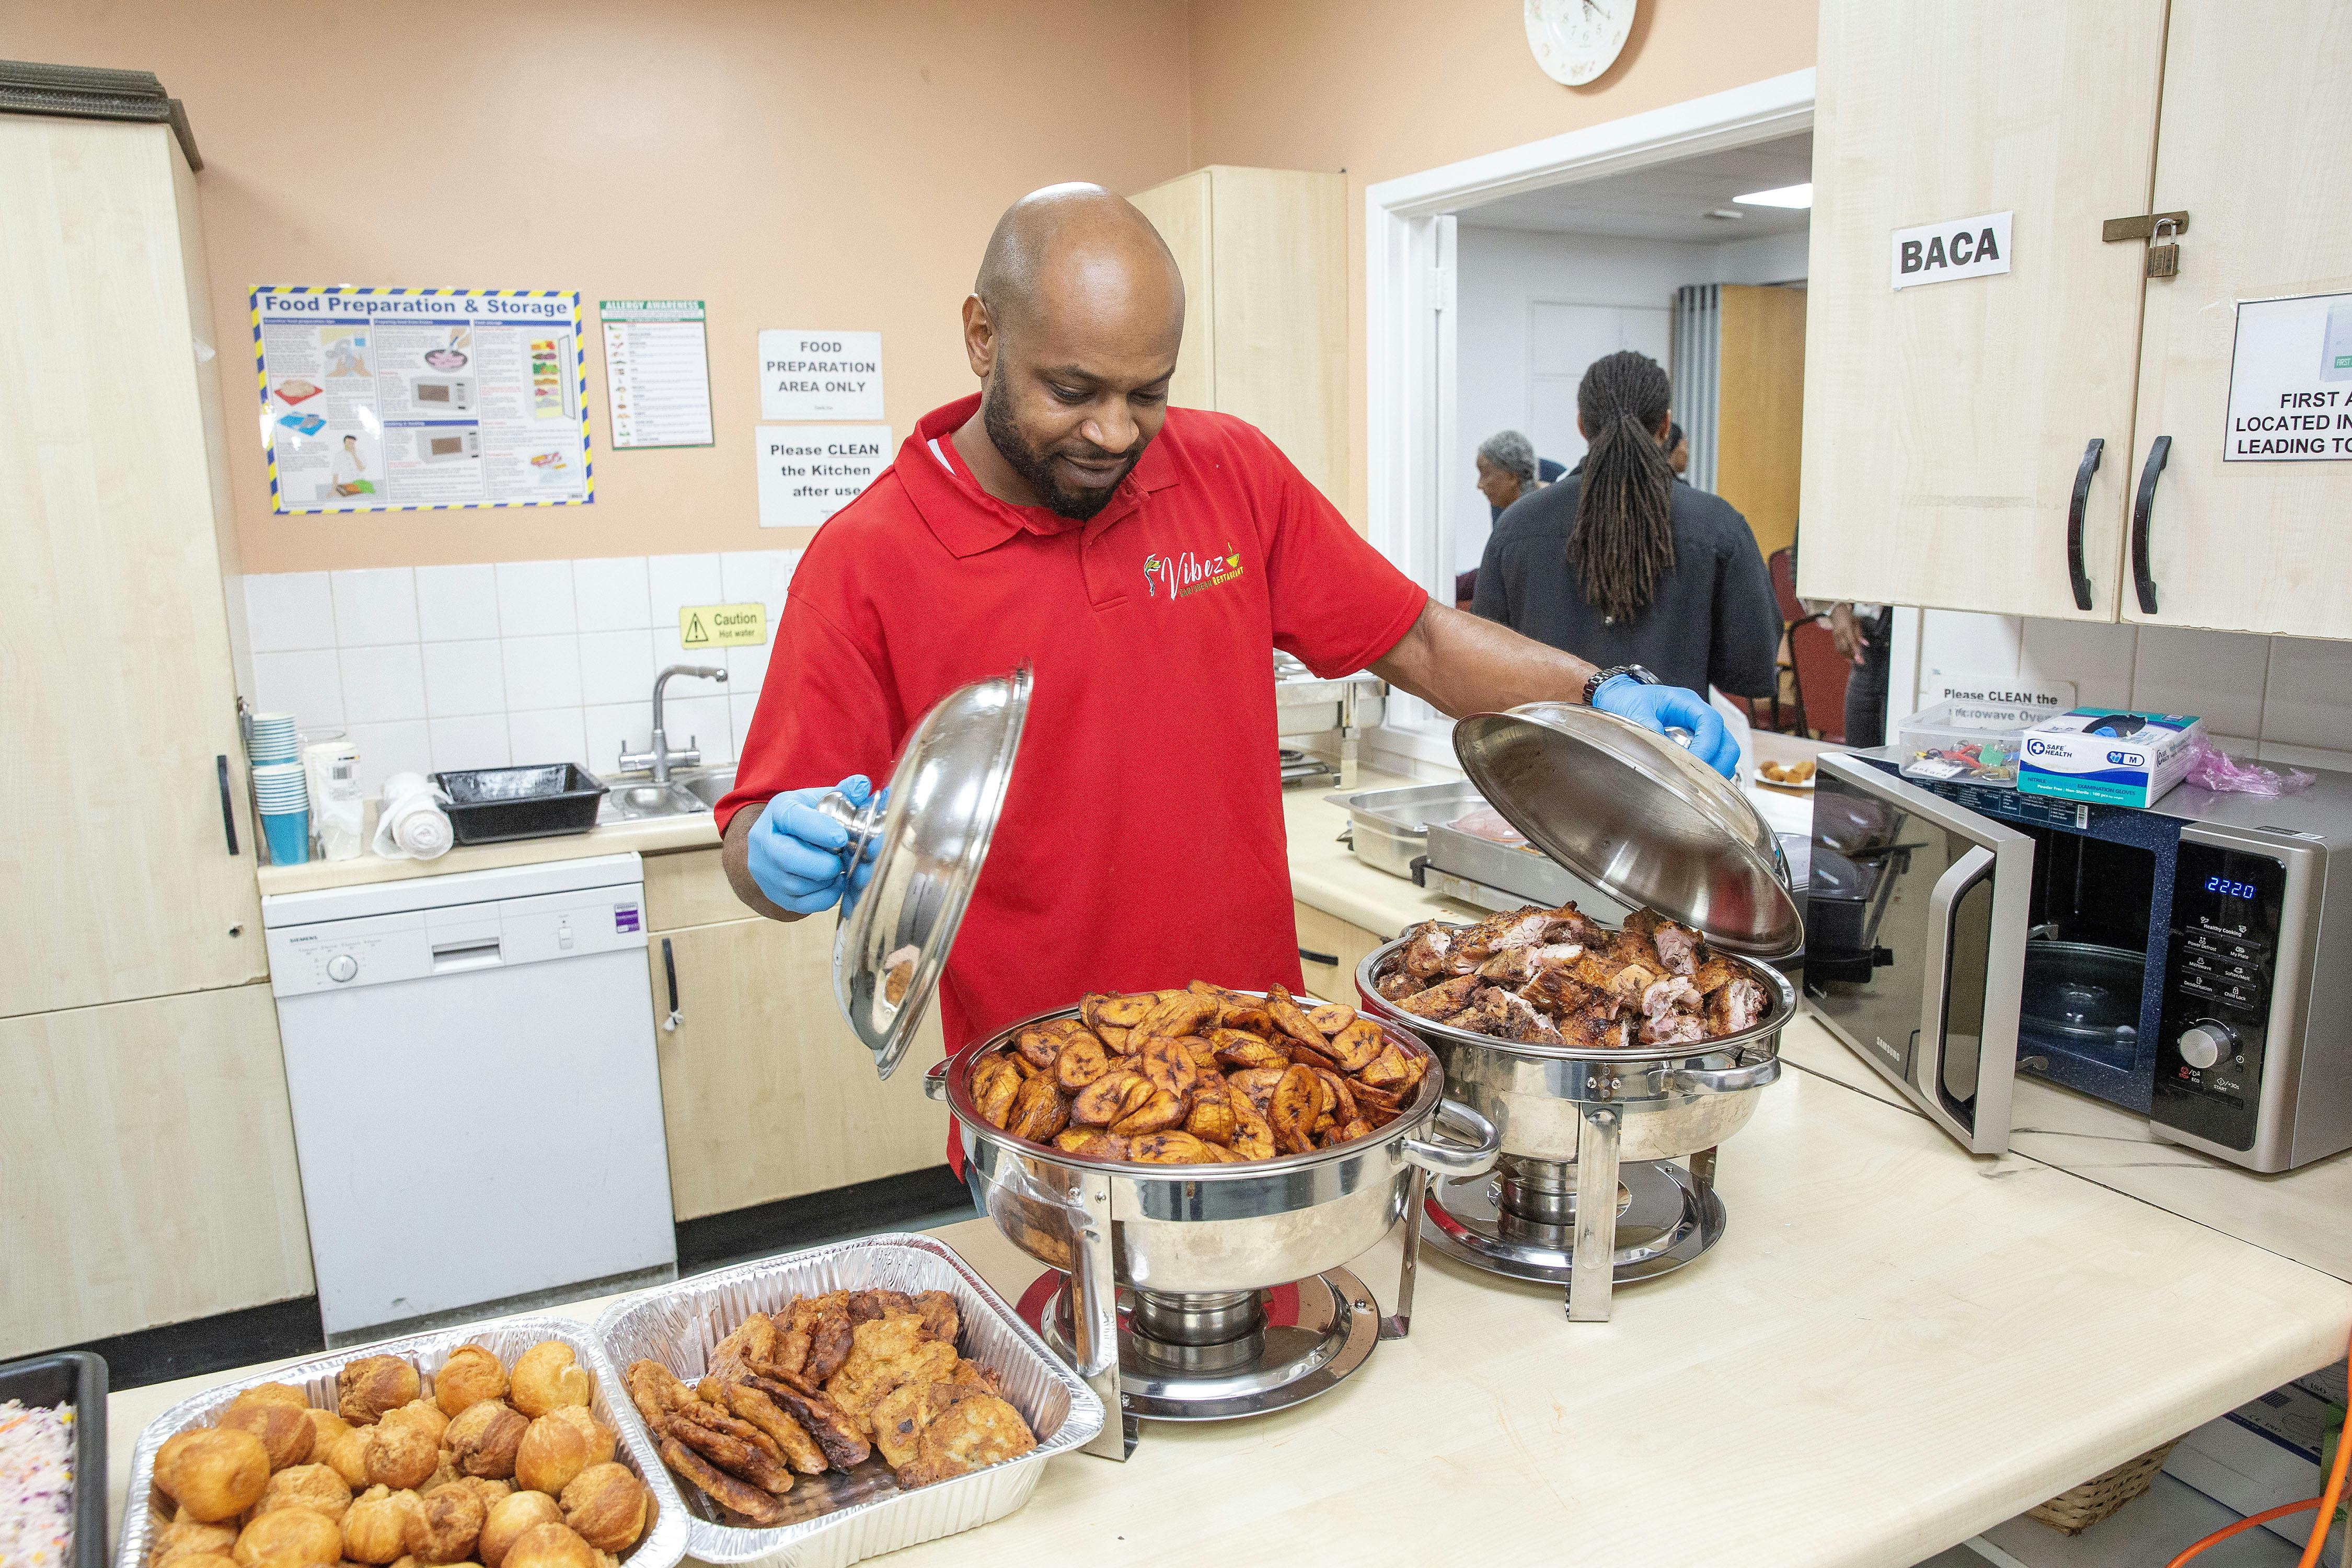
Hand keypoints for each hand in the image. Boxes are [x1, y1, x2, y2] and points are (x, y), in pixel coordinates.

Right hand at [746, 775, 872, 913]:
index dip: (818, 830)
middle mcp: (765, 842)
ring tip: (840, 870)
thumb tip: (862, 784)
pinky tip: (835, 884)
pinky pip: (801, 905)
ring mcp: (766, 871)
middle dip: (823, 863)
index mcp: (778, 812)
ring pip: (796, 885)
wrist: (779, 841)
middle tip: (842, 859)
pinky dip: (824, 897)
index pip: (793, 819)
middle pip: (788, 858)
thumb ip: (843, 794)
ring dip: (826, 880)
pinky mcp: (775, 894)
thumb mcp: (820, 800)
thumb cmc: (806, 819)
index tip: (842, 837)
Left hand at [1592, 677, 1740, 778]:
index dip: (1707, 745)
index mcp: (1686, 702)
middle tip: (1700, 782)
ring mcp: (1700, 731)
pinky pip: (1713, 761)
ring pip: (1724, 754)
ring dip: (1716, 772)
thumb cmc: (1629, 702)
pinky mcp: (1696, 745)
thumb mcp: (1634, 711)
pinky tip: (1693, 784)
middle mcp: (1698, 716)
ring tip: (1697, 786)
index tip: (1695, 764)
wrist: (1621, 700)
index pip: (1710, 721)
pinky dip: (1709, 775)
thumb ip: (1648, 729)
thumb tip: (1663, 753)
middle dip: (1718, 763)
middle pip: (1726, 742)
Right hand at [1829, 603, 1868, 665]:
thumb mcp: (1857, 623)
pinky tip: (1849, 657)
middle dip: (1853, 656)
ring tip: (1855, 660)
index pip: (1852, 642)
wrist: (1836, 613)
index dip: (1856, 651)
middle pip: (1845, 648)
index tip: (1860, 658)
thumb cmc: (1849, 617)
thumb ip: (1860, 634)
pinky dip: (1844, 654)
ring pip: (1841, 650)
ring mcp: (1835, 636)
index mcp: (1846, 628)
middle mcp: (1839, 633)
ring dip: (1848, 656)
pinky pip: (1838, 648)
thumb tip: (1866, 644)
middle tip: (1860, 662)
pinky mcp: (1833, 639)